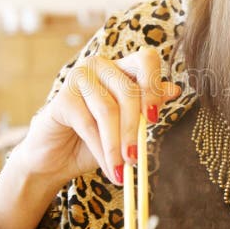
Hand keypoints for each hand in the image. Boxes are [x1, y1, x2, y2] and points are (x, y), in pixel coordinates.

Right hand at [12, 47, 181, 187]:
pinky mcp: (62, 97)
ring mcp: (79, 77)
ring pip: (108, 110)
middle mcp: (100, 65)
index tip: (154, 118)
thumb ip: (147, 108)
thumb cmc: (95, 139)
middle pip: (129, 90)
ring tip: (122, 169)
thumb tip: (174, 90)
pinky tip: (108, 168)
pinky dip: (101, 150)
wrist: (55, 158)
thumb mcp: (127, 125)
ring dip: (117, 145)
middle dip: (134, 129)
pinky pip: (88, 124)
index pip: (146, 59)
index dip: (153, 85)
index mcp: (121, 68)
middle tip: (135, 159)